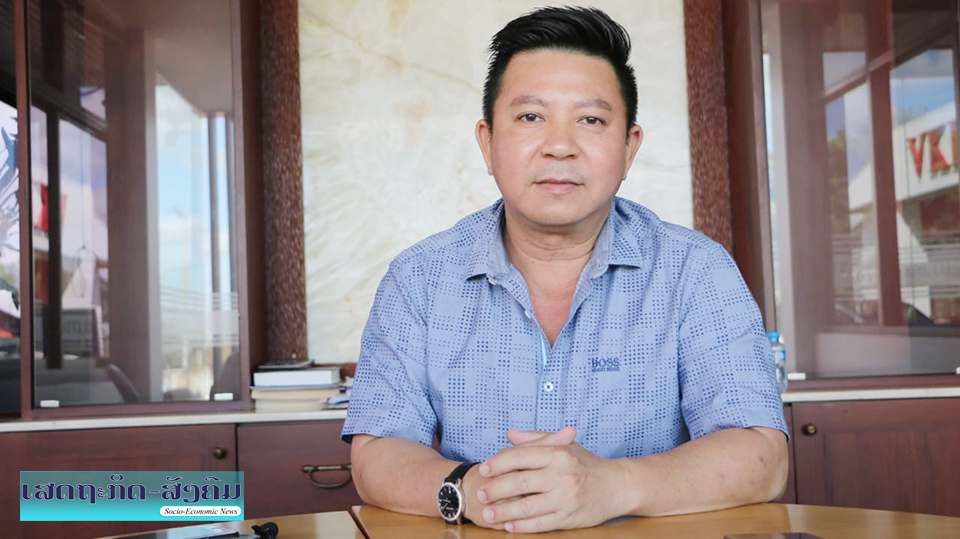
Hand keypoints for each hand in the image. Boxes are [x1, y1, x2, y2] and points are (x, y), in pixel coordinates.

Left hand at [476, 427, 625, 532]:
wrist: (618, 485)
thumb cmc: (587, 464)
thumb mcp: (564, 445)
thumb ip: (535, 440)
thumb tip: (509, 434)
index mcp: (557, 453)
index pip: (519, 456)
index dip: (498, 463)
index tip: (484, 470)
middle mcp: (561, 474)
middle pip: (518, 483)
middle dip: (495, 490)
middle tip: (481, 494)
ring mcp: (566, 498)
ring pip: (526, 507)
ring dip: (503, 512)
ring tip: (488, 514)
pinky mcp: (570, 517)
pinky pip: (541, 524)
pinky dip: (522, 526)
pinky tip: (509, 525)